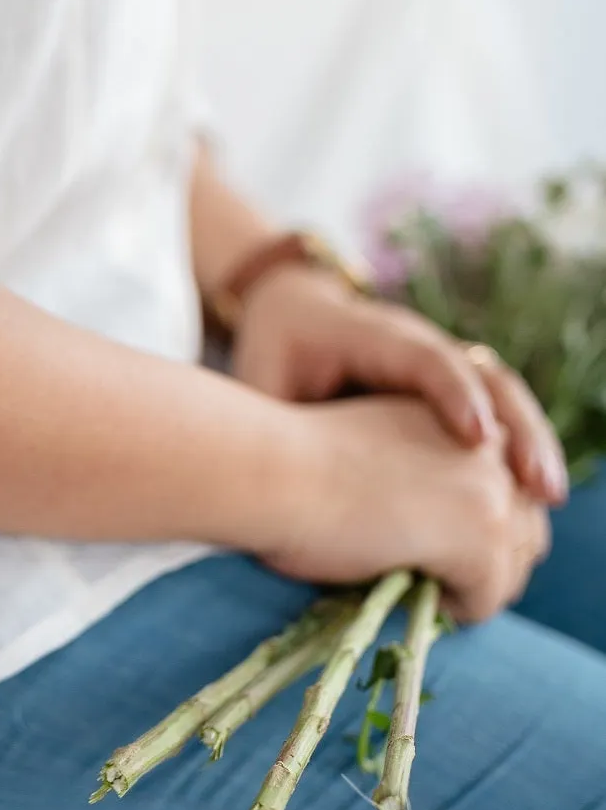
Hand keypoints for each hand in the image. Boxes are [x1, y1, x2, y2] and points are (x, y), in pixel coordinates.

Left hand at [232, 265, 569, 505]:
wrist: (292, 312)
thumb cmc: (273, 355)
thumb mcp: (262, 384)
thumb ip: (277, 422)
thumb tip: (283, 483)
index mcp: (370, 335)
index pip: (424, 358)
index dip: (453, 395)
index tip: (477, 441)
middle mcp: (419, 342)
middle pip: (484, 373)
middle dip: (516, 427)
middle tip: (536, 485)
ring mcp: (441, 360)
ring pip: (503, 391)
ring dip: (530, 441)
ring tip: (547, 494)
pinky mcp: (450, 386)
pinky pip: (498, 411)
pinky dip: (517, 447)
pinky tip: (532, 496)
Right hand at [270, 395, 551, 621]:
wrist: (269, 469)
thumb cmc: (291, 467)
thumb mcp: (372, 458)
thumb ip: (412, 477)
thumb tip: (429, 540)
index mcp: (457, 413)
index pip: (506, 480)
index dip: (477, 526)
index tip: (438, 554)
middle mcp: (486, 442)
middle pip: (527, 523)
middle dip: (492, 561)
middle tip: (445, 589)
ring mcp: (490, 487)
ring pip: (517, 562)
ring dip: (479, 588)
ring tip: (432, 599)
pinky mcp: (480, 531)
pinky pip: (489, 596)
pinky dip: (458, 611)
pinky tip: (416, 601)